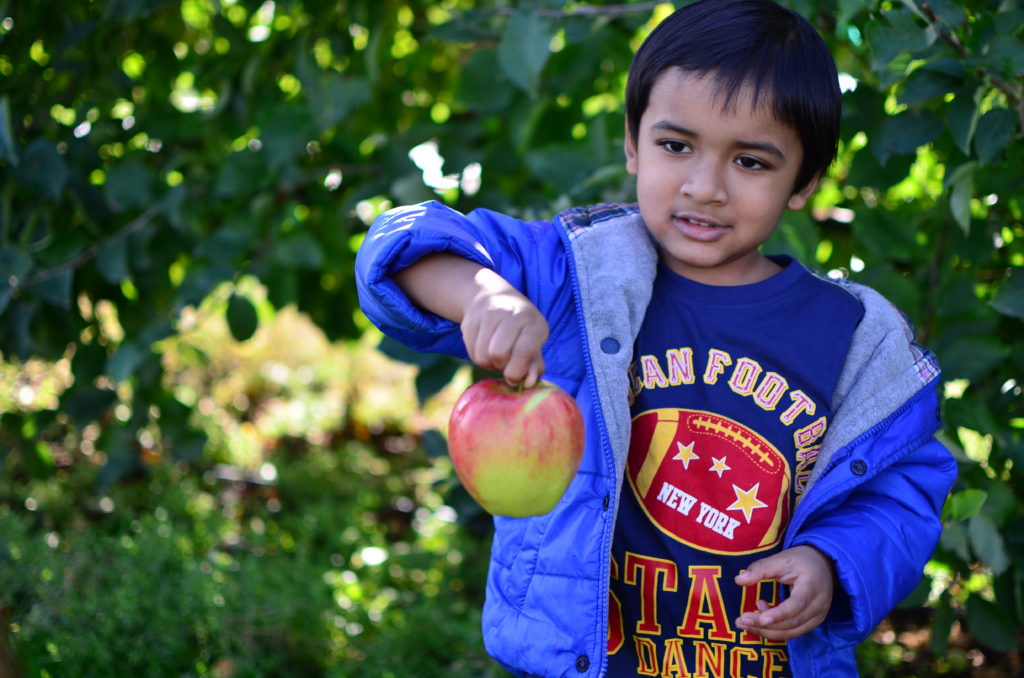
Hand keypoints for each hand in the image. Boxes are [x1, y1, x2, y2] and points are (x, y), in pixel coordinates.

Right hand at [460, 267, 548, 387]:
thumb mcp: (534, 342)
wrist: (493, 297)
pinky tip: (486, 347)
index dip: (516, 371)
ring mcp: (487, 314)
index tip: (514, 376)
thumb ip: (535, 366)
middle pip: (498, 354)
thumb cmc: (520, 328)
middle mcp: (510, 313)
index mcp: (532, 321)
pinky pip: (470, 352)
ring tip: (496, 355)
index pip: (522, 352)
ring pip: (482, 356)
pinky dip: (478, 357)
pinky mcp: (469, 320)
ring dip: (489, 363)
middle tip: (505, 362)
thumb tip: (529, 383)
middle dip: (501, 366)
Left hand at [734, 545, 835, 640]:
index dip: (779, 614)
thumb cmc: (801, 560)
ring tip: (746, 622)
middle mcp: (818, 605)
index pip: (796, 605)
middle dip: (765, 625)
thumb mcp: (781, 559)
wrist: (824, 564)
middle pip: (792, 622)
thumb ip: (760, 569)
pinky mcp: (812, 622)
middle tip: (741, 620)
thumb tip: (738, 580)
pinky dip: (775, 629)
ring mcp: (818, 616)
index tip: (760, 619)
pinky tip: (762, 616)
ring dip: (767, 631)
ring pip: (792, 631)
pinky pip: (793, 631)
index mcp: (812, 586)